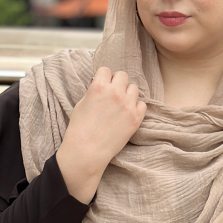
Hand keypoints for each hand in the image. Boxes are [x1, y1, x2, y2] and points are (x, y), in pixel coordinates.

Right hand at [57, 68, 146, 202]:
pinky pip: (142, 104)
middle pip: (122, 76)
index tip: (103, 85)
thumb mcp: (81, 104)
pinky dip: (136, 107)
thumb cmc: (80, 129)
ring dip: (127, 94)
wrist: (87, 152)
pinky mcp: (136, 118)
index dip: (103, 78)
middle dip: (117, 83)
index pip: (106, 70)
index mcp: (98, 87)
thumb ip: (94, 91)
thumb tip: (102, 84)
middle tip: (112, 94)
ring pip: (134, 88)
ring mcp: (127, 105)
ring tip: (120, 105)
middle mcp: (115, 93)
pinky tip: (128, 114)